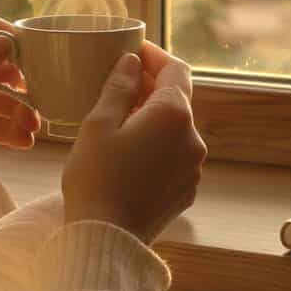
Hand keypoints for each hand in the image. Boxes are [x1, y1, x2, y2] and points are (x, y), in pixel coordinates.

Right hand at [60, 42, 205, 243]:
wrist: (107, 237)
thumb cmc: (96, 178)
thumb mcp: (99, 124)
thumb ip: (119, 86)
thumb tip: (132, 62)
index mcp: (173, 115)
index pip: (175, 69)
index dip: (154, 56)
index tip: (133, 52)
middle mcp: (192, 138)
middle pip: (177, 99)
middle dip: (150, 88)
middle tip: (119, 85)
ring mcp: (194, 166)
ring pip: (176, 128)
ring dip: (153, 118)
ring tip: (119, 122)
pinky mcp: (187, 189)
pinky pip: (175, 155)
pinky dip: (157, 145)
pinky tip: (129, 154)